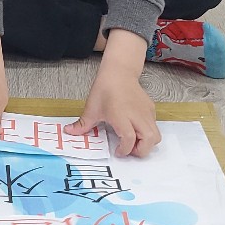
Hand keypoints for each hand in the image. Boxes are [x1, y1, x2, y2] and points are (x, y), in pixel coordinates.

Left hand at [66, 31, 160, 156]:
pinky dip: (147, 132)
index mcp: (122, 116)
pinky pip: (154, 126)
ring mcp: (146, 113)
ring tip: (133, 141)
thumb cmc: (105, 89)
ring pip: (156, 135)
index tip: (117, 152)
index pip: (129, 139)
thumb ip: (82, 124)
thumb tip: (68, 132)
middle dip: (140, 151)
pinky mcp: (151, 109)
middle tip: (128, 149)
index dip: (124, 150)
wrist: (119, 72)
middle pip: (149, 140)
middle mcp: (137, 116)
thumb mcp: (92, 108)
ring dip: (146, 143)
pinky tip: (134, 128)